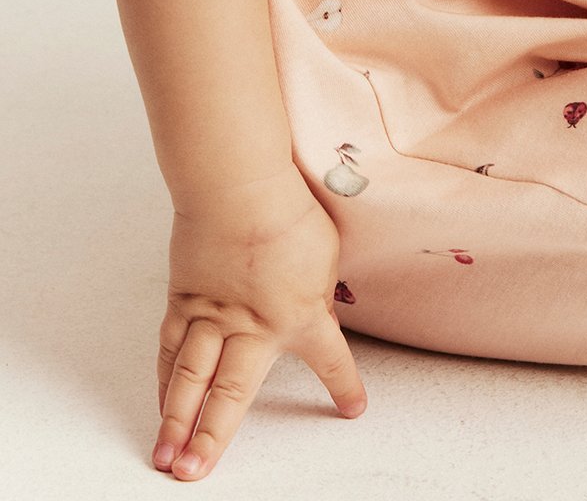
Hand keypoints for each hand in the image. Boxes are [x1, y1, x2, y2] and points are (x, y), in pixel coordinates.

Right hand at [152, 166, 366, 480]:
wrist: (238, 185)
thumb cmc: (287, 210)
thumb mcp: (325, 253)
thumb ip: (319, 289)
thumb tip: (316, 307)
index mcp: (301, 315)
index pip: (331, 359)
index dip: (343, 386)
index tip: (353, 409)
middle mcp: (254, 327)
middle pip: (231, 394)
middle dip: (214, 438)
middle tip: (196, 474)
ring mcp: (213, 315)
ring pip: (191, 380)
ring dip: (177, 423)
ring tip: (166, 458)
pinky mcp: (184, 298)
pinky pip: (171, 347)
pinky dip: (165, 378)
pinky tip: (162, 402)